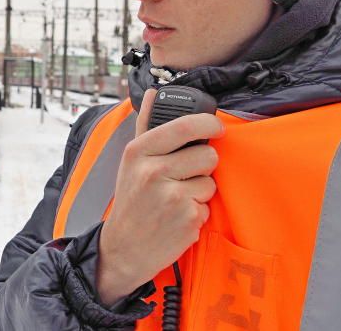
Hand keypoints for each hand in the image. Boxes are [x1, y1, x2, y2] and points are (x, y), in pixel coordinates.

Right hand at [96, 89, 222, 305]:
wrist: (124, 247)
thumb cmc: (131, 200)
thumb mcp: (130, 161)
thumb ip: (146, 124)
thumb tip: (153, 93)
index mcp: (139, 152)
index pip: (184, 126)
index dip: (208, 124)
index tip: (216, 128)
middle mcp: (153, 171)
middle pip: (207, 155)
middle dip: (203, 165)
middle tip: (186, 175)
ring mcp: (172, 196)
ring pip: (210, 181)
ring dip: (200, 190)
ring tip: (177, 198)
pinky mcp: (188, 219)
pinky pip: (209, 205)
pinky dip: (198, 211)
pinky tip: (178, 216)